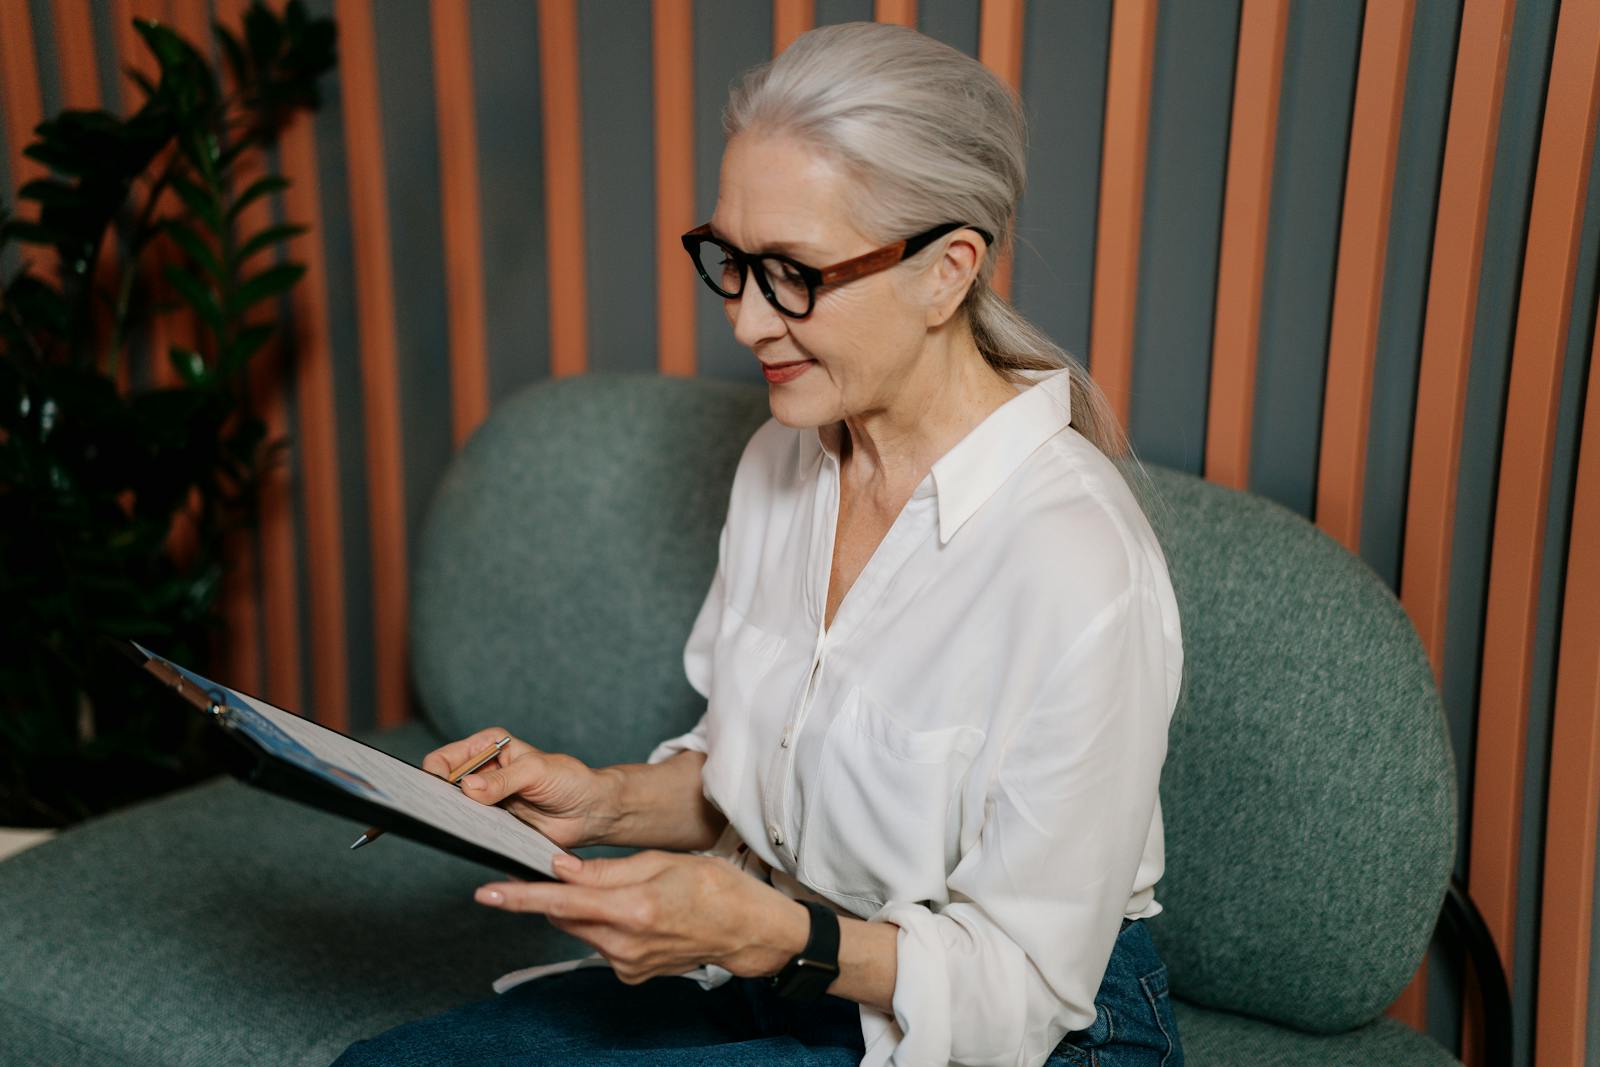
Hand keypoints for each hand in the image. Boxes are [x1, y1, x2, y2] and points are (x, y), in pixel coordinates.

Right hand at [423, 726, 619, 848]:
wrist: (589, 811)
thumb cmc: (569, 780)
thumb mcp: (536, 771)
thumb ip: (503, 780)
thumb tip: (468, 787)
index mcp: (487, 746)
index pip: (445, 758)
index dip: (434, 775)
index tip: (435, 793)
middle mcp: (481, 771)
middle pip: (442, 785)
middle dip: (438, 799)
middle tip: (441, 814)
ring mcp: (484, 799)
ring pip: (454, 809)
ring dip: (453, 818)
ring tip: (458, 826)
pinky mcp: (492, 823)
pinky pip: (471, 830)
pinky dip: (468, 834)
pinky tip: (472, 838)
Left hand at [474, 851, 810, 984]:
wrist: (747, 930)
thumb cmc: (714, 886)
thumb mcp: (662, 861)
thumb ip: (607, 870)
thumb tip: (561, 869)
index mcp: (633, 908)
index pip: (562, 902)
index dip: (521, 897)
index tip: (486, 892)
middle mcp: (625, 943)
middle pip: (566, 916)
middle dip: (557, 894)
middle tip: (563, 871)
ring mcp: (627, 964)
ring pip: (582, 930)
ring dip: (586, 909)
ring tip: (627, 891)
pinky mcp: (631, 975)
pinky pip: (601, 945)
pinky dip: (606, 926)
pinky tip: (639, 915)